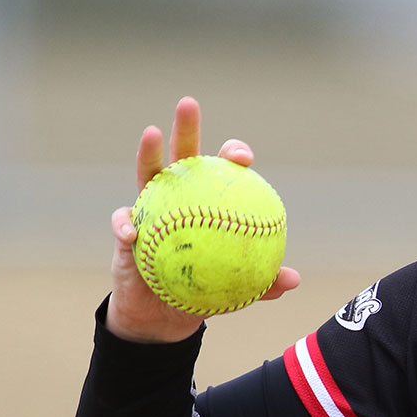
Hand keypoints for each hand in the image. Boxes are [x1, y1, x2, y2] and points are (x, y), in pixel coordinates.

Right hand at [105, 96, 301, 342]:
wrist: (165, 313)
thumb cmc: (205, 289)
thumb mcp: (236, 288)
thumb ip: (263, 282)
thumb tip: (293, 279)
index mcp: (209, 201)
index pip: (224, 169)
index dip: (234, 154)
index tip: (243, 157)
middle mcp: (179, 196)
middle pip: (184, 155)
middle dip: (187, 126)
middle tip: (189, 103)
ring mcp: (150, 209)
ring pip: (148, 173)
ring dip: (148, 151)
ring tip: (151, 132)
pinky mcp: (126, 231)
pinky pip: (123, 223)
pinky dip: (125, 224)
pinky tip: (130, 230)